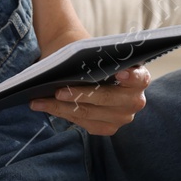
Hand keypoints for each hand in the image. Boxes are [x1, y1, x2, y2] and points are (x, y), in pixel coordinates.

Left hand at [30, 65, 150, 135]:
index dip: (130, 77)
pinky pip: (82, 122)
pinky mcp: (107, 128)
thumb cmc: (90, 56)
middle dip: (81, 95)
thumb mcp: (92, 52)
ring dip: (62, 107)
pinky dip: (61, 112)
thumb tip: (69, 65)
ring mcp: (122, 117)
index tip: (118, 72)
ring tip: (40, 99)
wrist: (86, 67)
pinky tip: (43, 105)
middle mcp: (135, 100)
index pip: (139, 78)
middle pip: (108, 99)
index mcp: (140, 77)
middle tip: (59, 90)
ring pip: (90, 113)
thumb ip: (89, 57)